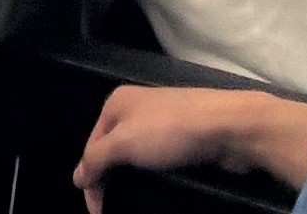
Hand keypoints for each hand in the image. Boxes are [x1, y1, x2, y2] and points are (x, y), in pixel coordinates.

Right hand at [73, 86, 306, 205]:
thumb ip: (96, 160)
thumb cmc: (171, 131)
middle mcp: (137, 108)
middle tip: (108, 206)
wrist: (230, 127)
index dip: (90, 177)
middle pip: (111, 148)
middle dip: (108, 177)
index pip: (91, 145)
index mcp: (117, 103)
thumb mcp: (124, 144)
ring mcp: (162, 120)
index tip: (96, 209)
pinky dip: (152, 172)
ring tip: (130, 197)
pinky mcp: (183, 134)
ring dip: (130, 176)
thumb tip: (77, 177)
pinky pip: (158, 157)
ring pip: (135, 154)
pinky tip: (156, 183)